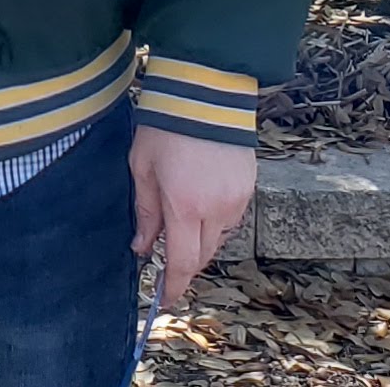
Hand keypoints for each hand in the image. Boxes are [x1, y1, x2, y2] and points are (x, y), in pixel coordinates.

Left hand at [129, 126, 253, 308]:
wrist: (206, 93)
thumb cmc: (166, 126)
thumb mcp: (142, 168)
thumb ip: (145, 211)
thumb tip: (142, 247)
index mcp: (185, 206)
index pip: (182, 262)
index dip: (174, 285)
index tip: (165, 297)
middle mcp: (215, 209)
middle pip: (202, 255)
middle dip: (185, 264)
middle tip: (167, 262)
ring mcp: (235, 199)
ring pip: (218, 239)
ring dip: (200, 242)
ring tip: (181, 226)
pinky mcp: (247, 188)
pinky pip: (231, 219)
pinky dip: (214, 223)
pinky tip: (200, 207)